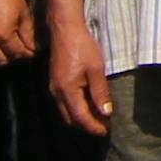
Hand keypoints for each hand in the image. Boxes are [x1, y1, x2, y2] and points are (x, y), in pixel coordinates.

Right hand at [0, 0, 36, 66]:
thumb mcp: (23, 12)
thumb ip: (28, 33)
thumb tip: (33, 47)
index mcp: (3, 35)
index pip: (18, 54)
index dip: (28, 54)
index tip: (33, 52)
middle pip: (3, 61)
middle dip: (15, 58)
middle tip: (22, 52)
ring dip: (1, 58)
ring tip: (10, 51)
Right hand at [49, 18, 112, 135]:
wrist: (66, 29)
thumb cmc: (83, 47)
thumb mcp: (96, 69)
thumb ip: (100, 92)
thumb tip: (106, 113)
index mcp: (67, 90)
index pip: (80, 117)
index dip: (94, 126)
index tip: (107, 131)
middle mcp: (56, 92)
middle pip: (70, 119)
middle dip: (87, 125)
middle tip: (105, 125)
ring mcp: (53, 87)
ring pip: (66, 111)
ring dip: (81, 117)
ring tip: (99, 116)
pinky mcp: (55, 82)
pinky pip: (64, 102)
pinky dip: (76, 107)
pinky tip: (89, 103)